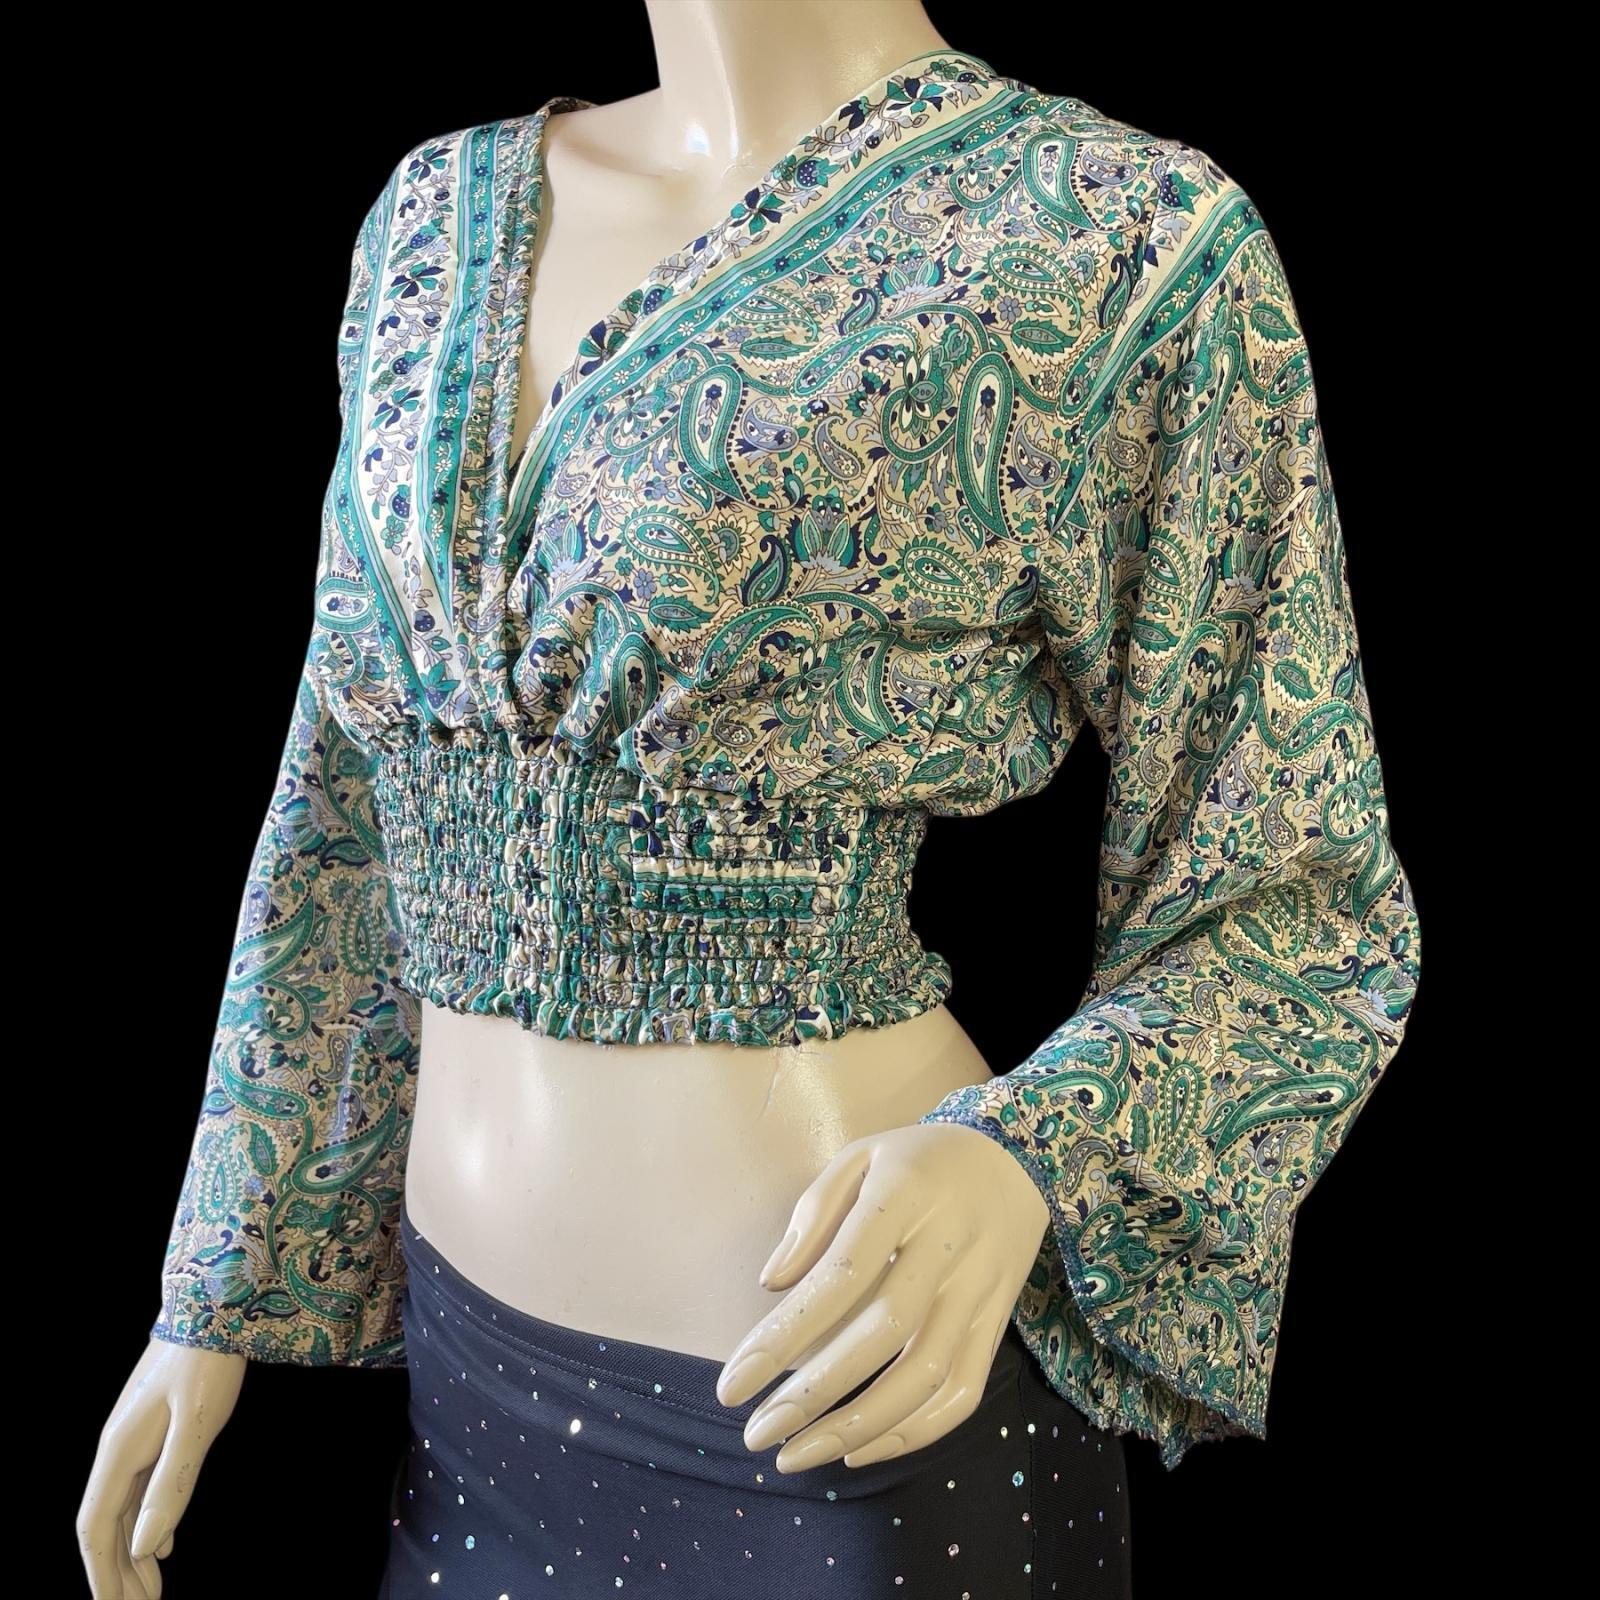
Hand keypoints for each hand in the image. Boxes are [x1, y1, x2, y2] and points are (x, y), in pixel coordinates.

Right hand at [77, 1337, 245, 1597]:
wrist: (214, 1305)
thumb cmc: (208, 1363)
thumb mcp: (197, 1425)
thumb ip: (171, 1485)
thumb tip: (145, 1548)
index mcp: (119, 1453)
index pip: (96, 1531)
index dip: (102, 1576)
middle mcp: (117, 1449)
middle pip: (106, 1527)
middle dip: (117, 1574)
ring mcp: (133, 1438)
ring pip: (123, 1509)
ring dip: (133, 1554)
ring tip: (149, 1593)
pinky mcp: (154, 1427)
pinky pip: (140, 1489)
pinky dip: (148, 1523)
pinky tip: (162, 1545)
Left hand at [715, 1120, 1049, 1472]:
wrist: (1018, 1161)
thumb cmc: (919, 1161)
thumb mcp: (861, 1157)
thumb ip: (814, 1214)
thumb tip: (773, 1285)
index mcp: (905, 1195)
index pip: (841, 1274)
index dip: (786, 1334)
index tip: (732, 1384)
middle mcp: (948, 1246)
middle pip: (884, 1332)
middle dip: (815, 1393)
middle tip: (756, 1433)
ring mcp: (980, 1289)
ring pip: (927, 1375)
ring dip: (859, 1426)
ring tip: (796, 1454)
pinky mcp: (998, 1323)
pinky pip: (963, 1391)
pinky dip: (913, 1432)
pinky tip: (858, 1449)